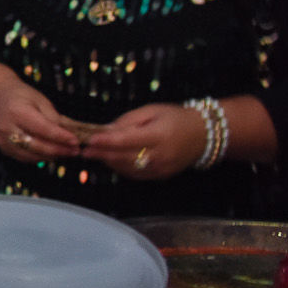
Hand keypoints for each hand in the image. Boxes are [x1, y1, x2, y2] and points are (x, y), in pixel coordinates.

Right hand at [0, 78, 81, 162]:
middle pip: (37, 145)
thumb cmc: (21, 96)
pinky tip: (51, 153)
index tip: (76, 141)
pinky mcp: (3, 148)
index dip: (61, 137)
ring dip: (51, 156)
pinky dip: (40, 157)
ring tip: (66, 152)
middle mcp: (7, 128)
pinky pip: (25, 158)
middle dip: (59, 150)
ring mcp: (3, 140)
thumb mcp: (41, 100)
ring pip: (32, 155)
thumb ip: (54, 118)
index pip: (43, 129)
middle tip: (74, 150)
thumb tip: (70, 134)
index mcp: (17, 112)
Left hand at [80, 104, 206, 180]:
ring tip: (95, 154)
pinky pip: (135, 174)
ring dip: (109, 161)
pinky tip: (111, 160)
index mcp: (159, 136)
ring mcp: (161, 168)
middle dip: (102, 154)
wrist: (203, 134)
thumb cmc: (175, 118)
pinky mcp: (161, 176)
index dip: (106, 141)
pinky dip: (120, 167)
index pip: (126, 140)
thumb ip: (128, 122)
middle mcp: (160, 155)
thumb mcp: (152, 111)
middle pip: (124, 157)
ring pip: (127, 168)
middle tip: (85, 150)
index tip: (90, 139)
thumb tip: (106, 130)